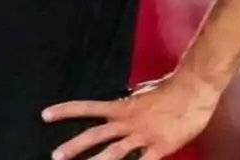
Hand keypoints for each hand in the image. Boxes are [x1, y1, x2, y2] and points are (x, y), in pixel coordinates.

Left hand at [42, 73, 220, 159]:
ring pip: (114, 153)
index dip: (66, 111)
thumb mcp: (143, 91)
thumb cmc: (169, 88)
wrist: (193, 90)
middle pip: (96, 135)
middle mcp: (128, 122)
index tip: (46, 115)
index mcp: (122, 107)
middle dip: (74, 146)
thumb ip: (130, 100)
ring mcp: (143, 136)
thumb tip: (123, 99)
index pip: (88, 108)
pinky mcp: (160, 148)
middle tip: (56, 155)